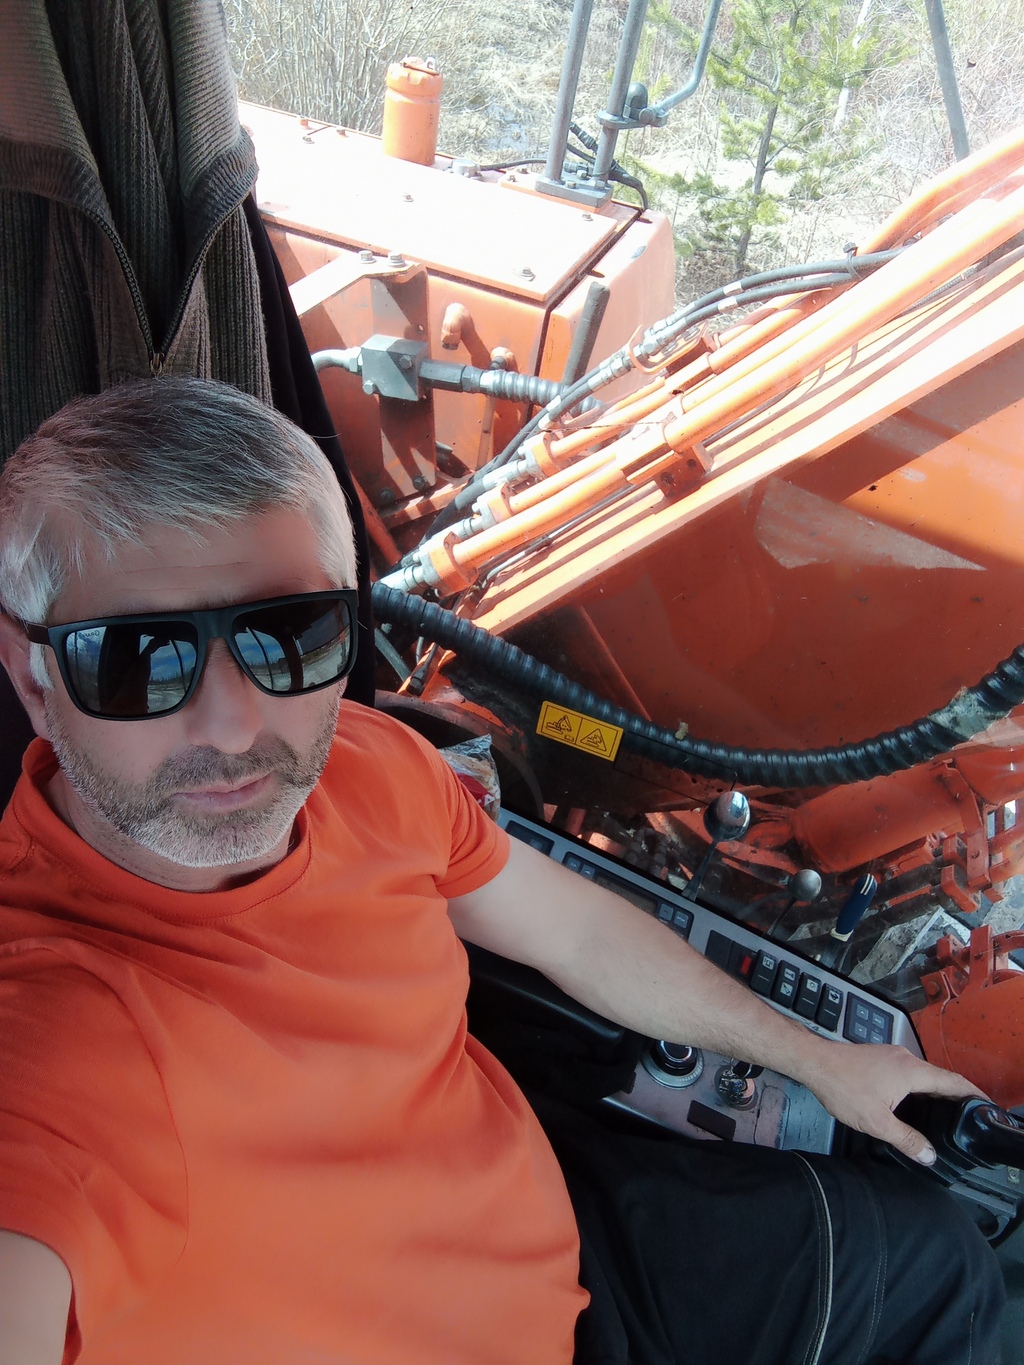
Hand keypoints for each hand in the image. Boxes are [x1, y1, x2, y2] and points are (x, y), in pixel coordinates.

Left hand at [798, 1041, 987, 1164]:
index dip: (973, 1095)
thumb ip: (906, 1139)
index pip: (954, 1082)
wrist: (813, 1062)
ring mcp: (892, 1056)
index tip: (987, 1107)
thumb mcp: (877, 1122)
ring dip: (936, 1092)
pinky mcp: (880, 1058)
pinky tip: (915, 1103)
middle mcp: (906, 1059)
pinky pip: (909, 1073)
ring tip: (946, 1114)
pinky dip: (919, 1088)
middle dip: (957, 1097)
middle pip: (941, 1078)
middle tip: (969, 1118)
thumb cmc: (843, 1087)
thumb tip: (929, 1155)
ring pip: (923, 1075)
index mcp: (912, 1071)